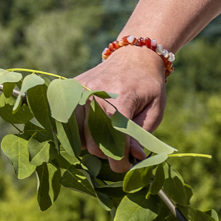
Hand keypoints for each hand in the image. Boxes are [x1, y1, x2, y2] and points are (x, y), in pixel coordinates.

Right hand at [71, 48, 168, 166]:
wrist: (133, 55)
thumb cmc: (148, 85)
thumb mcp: (154, 110)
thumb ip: (142, 135)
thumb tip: (134, 157)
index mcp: (120, 100)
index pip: (115, 144)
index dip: (121, 162)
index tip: (127, 165)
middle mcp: (94, 95)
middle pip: (93, 146)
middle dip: (108, 153)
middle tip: (120, 146)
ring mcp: (78, 91)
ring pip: (77, 138)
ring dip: (91, 142)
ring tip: (106, 132)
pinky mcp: (69, 90)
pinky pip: (66, 123)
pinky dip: (77, 131)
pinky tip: (90, 126)